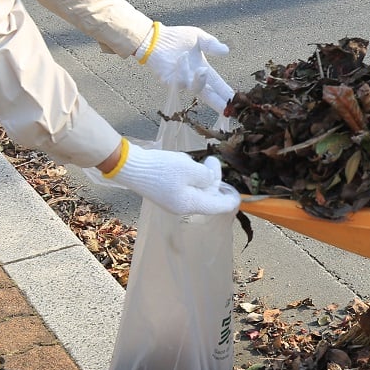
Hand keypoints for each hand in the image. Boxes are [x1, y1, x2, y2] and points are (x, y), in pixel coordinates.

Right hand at [108, 144, 240, 220]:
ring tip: (201, 161)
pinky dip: (191, 178)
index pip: (218, 206)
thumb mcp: (190, 169)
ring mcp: (172, 202)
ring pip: (196, 192)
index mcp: (190, 205)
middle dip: (214, 181)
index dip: (230, 199)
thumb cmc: (162, 169)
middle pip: (207, 198)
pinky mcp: (165, 194)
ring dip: (202, 178)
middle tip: (213, 162)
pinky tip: (187, 166)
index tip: (239, 192)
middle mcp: (182, 208)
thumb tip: (210, 180)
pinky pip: (185, 189)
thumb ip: (206, 176)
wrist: (131, 167)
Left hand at [142, 24, 233, 112]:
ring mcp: (181, 81)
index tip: (235, 99)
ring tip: (203, 69)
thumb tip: (226, 51)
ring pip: (194, 88)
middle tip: (226, 108)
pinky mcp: (168, 80)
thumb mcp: (198, 37)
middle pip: (208, 94)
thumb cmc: (176, 38)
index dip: (225, 92)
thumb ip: (211, 44)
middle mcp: (193, 78)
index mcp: (203, 69)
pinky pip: (178, 80)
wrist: (155, 37)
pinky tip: (182, 57)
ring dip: (200, 81)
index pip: (217, 84)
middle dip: (217, 102)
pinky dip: (182, 69)